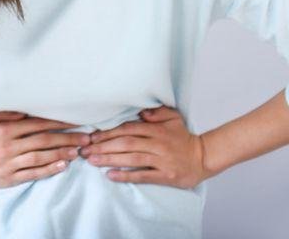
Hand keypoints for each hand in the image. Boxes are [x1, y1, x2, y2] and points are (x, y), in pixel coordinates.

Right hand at [0, 110, 92, 189]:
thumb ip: (5, 112)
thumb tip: (26, 110)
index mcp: (6, 129)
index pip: (38, 124)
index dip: (58, 123)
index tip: (75, 122)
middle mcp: (10, 145)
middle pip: (44, 140)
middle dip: (67, 138)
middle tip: (85, 138)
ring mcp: (11, 162)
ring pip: (41, 157)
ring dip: (61, 154)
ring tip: (77, 152)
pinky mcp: (10, 178)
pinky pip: (33, 173)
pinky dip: (49, 169)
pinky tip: (62, 166)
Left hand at [80, 105, 209, 188]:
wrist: (203, 157)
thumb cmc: (183, 137)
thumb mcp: (173, 118)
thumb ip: (156, 112)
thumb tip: (140, 113)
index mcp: (156, 129)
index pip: (128, 129)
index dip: (109, 132)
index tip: (92, 136)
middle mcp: (158, 144)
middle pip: (126, 143)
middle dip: (103, 146)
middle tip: (85, 150)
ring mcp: (161, 160)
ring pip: (131, 159)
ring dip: (110, 160)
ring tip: (92, 161)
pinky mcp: (165, 176)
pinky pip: (142, 176)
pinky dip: (126, 176)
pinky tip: (110, 175)